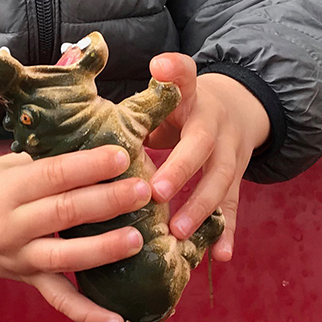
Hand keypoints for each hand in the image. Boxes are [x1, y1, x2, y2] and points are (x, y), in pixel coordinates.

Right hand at [0, 145, 150, 321]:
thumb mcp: (6, 166)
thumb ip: (46, 160)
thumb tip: (101, 143)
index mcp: (8, 189)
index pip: (53, 174)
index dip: (88, 165)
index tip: (121, 155)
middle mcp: (12, 225)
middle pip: (64, 213)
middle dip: (107, 201)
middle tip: (143, 190)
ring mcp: (20, 258)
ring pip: (65, 257)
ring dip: (104, 250)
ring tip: (138, 239)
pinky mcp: (27, 280)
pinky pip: (60, 300)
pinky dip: (89, 314)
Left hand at [146, 54, 269, 261]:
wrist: (237, 109)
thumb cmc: (181, 108)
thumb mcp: (163, 97)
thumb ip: (134, 105)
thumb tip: (84, 118)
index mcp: (191, 98)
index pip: (185, 76)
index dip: (173, 70)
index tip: (158, 66)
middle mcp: (214, 123)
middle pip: (202, 143)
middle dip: (182, 168)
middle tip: (156, 193)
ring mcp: (231, 152)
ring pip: (222, 180)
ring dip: (202, 208)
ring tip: (180, 232)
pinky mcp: (237, 179)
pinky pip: (234, 207)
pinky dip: (227, 232)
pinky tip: (219, 256)